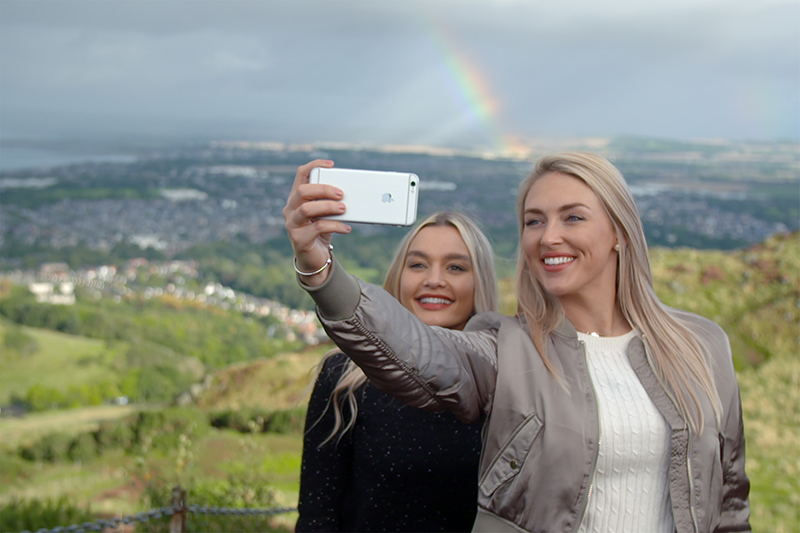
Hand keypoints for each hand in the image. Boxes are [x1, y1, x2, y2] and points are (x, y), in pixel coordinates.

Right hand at [283, 160, 351, 284]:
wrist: (315, 258)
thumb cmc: (321, 231)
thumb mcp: (326, 213)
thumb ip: (332, 202)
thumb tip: (350, 193)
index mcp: (297, 198)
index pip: (301, 175)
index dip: (314, 166)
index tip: (331, 164)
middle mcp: (290, 209)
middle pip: (302, 190)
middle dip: (324, 189)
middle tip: (341, 194)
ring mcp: (292, 224)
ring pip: (306, 208)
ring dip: (328, 206)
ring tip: (344, 209)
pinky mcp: (299, 239)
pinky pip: (317, 227)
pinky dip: (335, 225)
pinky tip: (346, 228)